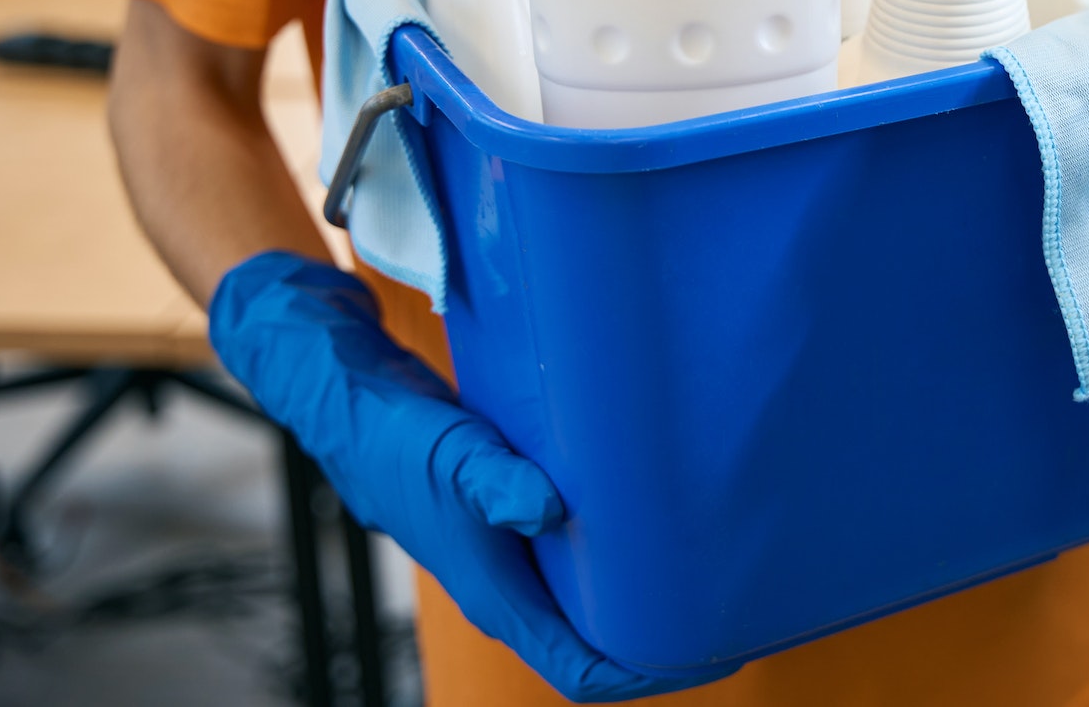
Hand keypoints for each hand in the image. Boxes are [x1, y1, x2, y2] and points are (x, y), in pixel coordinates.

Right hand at [210, 251, 729, 701]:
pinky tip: (659, 529)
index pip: (580, 671)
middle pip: (594, 648)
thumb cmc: (400, 442)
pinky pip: (579, 566)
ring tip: (710, 578)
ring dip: (644, 604)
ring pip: (589, 608)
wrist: (357, 411)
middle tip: (731, 616)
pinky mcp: (515, 528)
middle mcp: (510, 593)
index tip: (708, 656)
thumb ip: (500, 484)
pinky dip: (620, 563)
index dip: (644, 676)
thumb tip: (551, 509)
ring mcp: (513, 563)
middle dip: (661, 644)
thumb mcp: (456, 457)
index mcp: (499, 598)